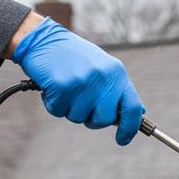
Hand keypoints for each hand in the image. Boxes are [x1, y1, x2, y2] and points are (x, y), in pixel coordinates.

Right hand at [10, 15, 143, 144]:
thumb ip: (118, 90)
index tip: (123, 139)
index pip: (133, 108)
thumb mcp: (104, 67)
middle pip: (105, 119)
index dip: (130, 128)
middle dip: (93, 119)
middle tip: (82, 106)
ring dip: (70, 110)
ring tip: (66, 89)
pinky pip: (59, 111)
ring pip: (79, 118)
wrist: (41, 38)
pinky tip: (53, 88)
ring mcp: (83, 82)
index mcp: (117, 73)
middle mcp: (103, 77)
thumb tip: (137, 112)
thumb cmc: (74, 57)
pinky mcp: (62, 86)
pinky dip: (53, 105)